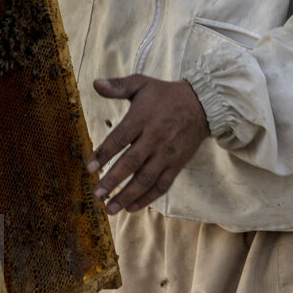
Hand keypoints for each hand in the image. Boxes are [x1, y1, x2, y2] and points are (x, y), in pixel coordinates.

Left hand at [86, 75, 210, 214]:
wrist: (202, 105)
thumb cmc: (166, 95)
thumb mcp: (142, 83)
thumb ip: (118, 86)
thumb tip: (95, 83)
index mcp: (143, 117)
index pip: (120, 138)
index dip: (104, 154)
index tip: (89, 168)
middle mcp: (155, 137)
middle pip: (131, 163)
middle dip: (113, 181)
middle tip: (96, 194)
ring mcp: (167, 153)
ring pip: (146, 179)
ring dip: (127, 195)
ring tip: (110, 208)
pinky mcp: (177, 164)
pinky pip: (162, 184)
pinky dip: (147, 198)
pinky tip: (132, 207)